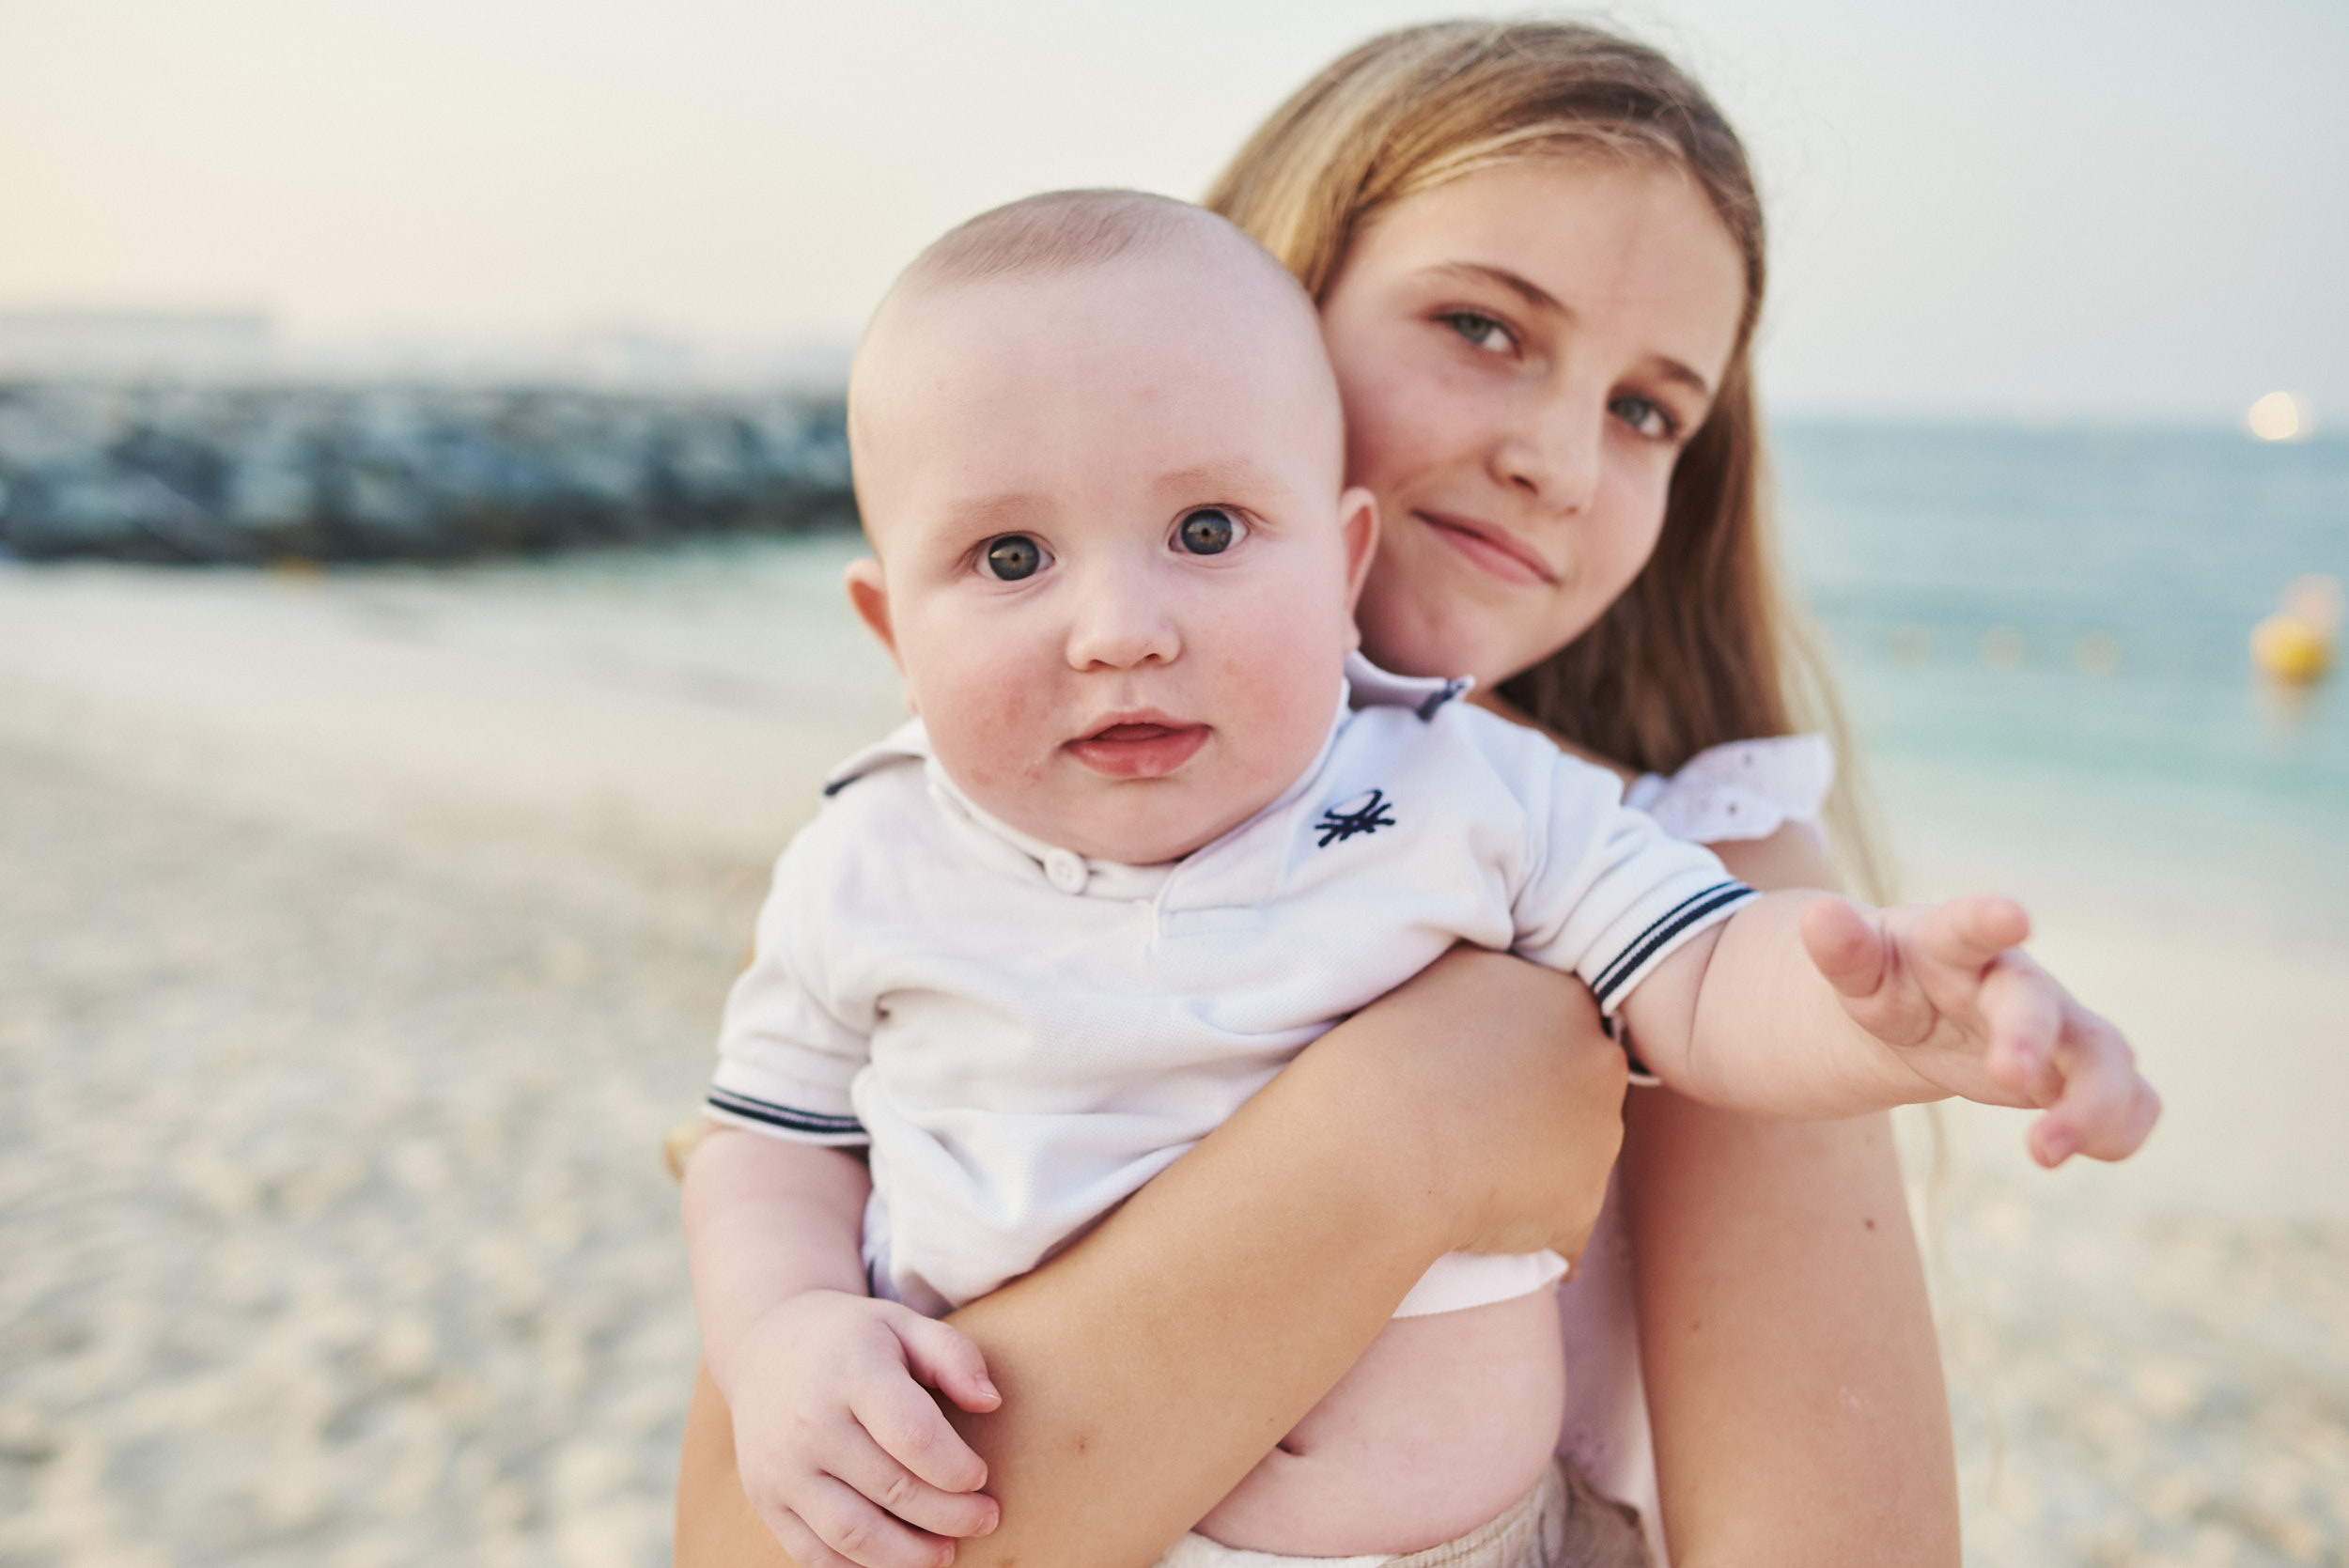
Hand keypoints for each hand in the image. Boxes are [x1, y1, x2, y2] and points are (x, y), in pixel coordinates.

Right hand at [725, 1289, 1002, 1567]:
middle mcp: (809, 1423)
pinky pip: (814, 1554)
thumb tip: (990, 1402)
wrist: (763, 1349)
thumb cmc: (851, 1340)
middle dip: (950, 1515)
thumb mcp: (903, 1323)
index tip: (980, 1475)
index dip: (956, 1466)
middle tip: (984, 1518)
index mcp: (850, 1372)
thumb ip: (954, 1356)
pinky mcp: (765, 1500)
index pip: (913, 1434)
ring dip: (909, 1556)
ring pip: (852, 1534)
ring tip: (945, 1552)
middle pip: (892, 1489)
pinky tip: (897, 1559)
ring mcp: (781, 1467)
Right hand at [1345, 946, 1628, 1260]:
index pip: (1556, 1022)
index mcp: (1562, 996)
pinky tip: (1477, 1218)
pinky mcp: (1584, 1202)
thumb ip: (1490, 984)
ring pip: (1573, 1152)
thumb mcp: (1443, 975)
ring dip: (1535, 1162)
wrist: (1378, 1143)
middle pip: (1578, 1084)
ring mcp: (1600, 1134)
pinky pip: (1560, 1219)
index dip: (1513, 1050)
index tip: (1469, 1069)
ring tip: (1464, 1169)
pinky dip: (1527, 1224)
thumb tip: (1492, 1009)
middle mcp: (1598, 1059)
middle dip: (1539, 1102)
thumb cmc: (1385, 1057)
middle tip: (1469, 1120)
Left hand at [1801, 894, 2159, 1165]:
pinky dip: (2121, 1130)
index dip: (1991, 919)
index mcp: (1954, 944)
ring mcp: (2060, 1024)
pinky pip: (2132, 1098)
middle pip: (2037, 1001)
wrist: (1924, 1007)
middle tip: (2010, 1077)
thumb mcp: (1857, 972)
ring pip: (2106, 1055)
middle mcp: (2017, 980)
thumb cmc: (1889, 979)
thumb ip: (1840, 951)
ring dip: (2092, 1105)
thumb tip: (1817, 915)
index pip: (1970, 925)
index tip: (2014, 916)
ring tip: (2041, 1152)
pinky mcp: (2081, 1069)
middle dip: (2030, 1036)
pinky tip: (2080, 1152)